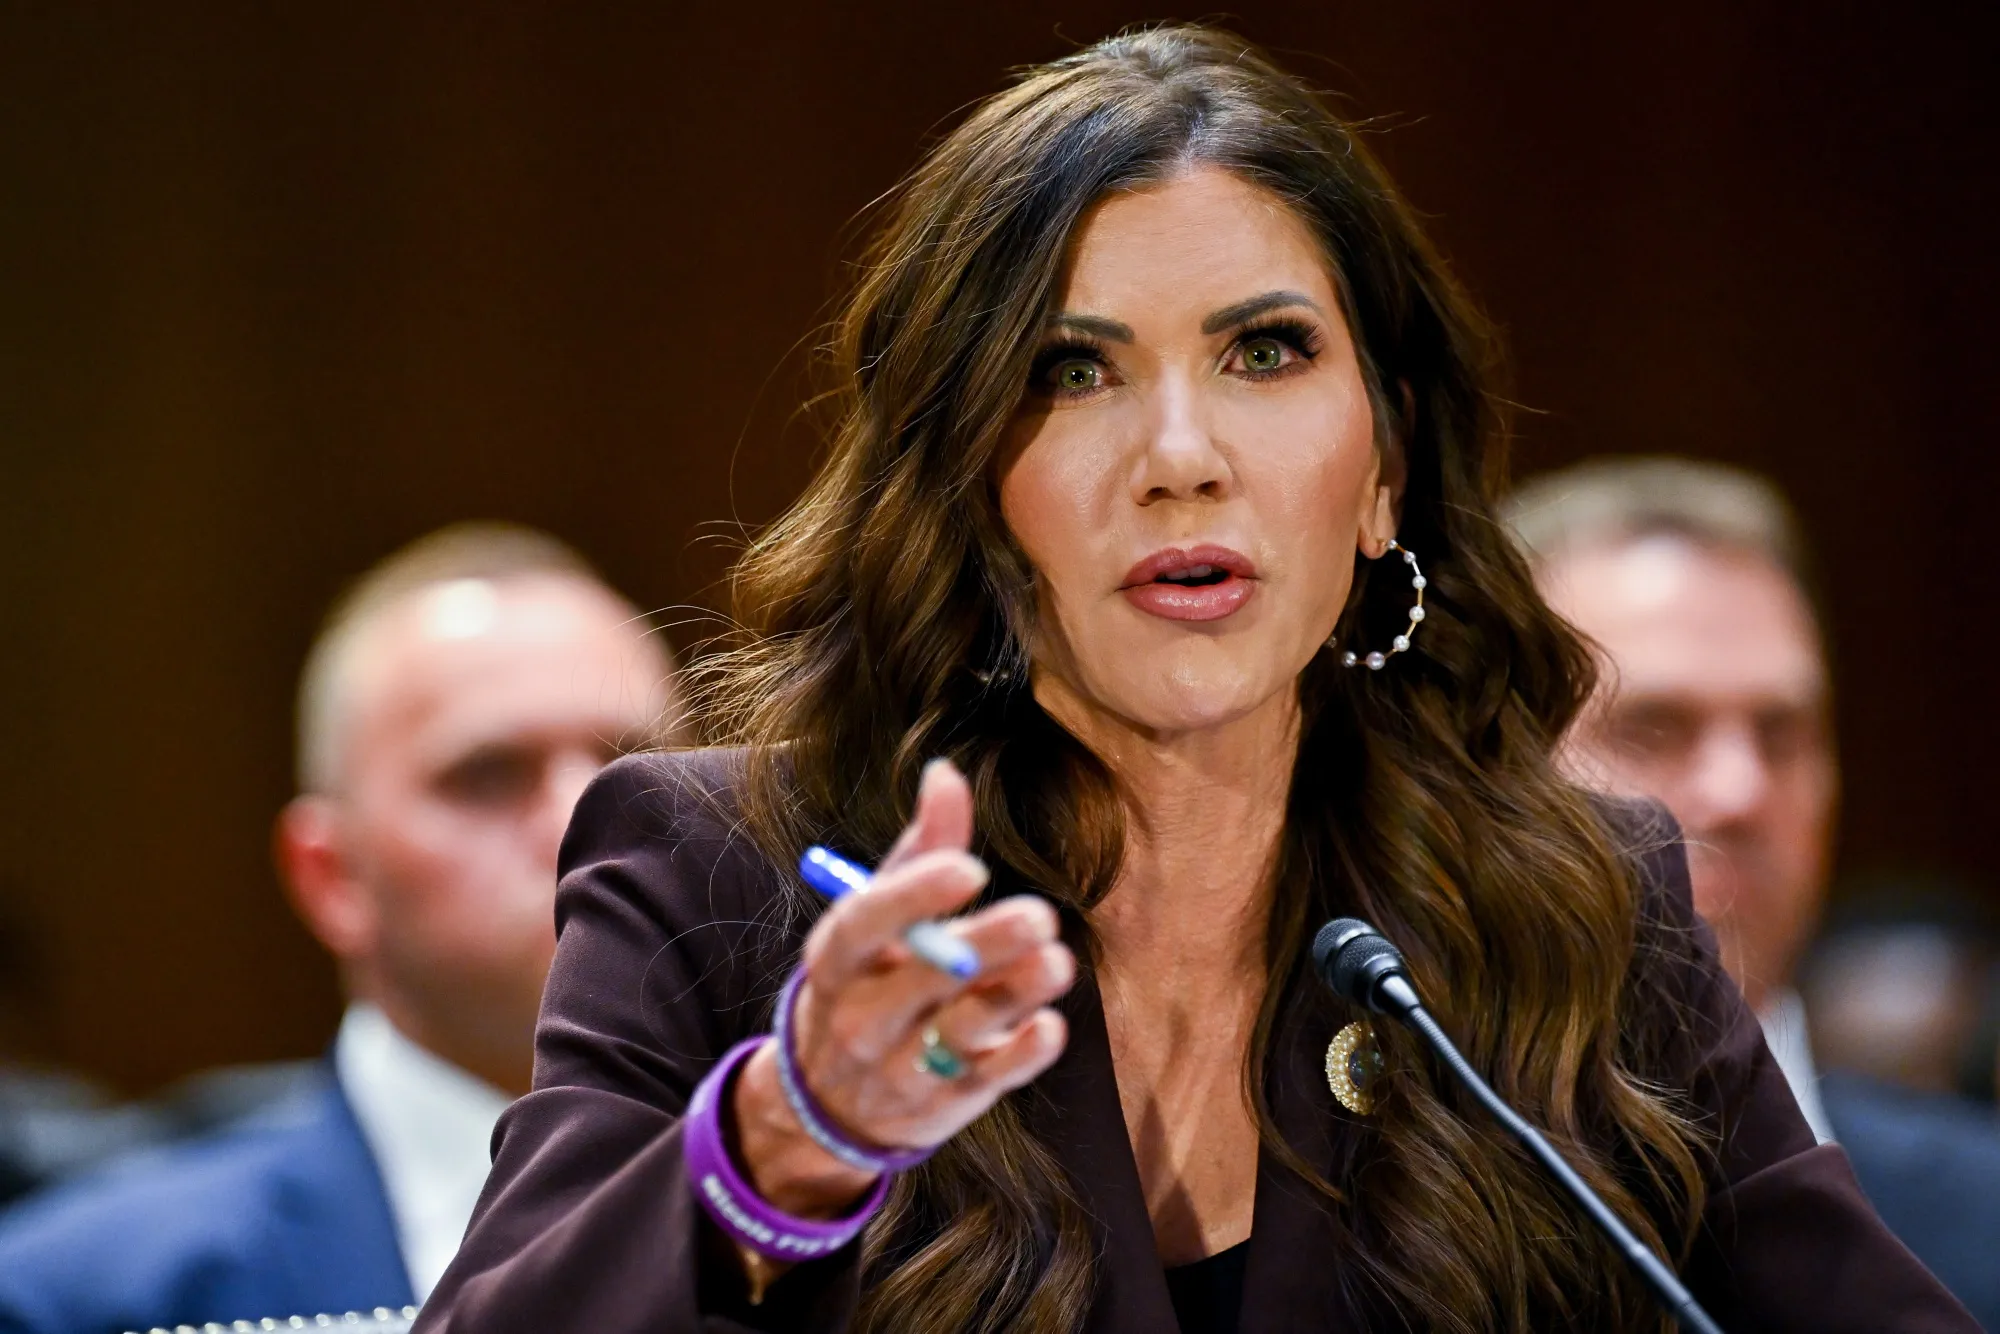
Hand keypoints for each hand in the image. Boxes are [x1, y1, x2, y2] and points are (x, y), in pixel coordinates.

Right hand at [731, 759, 1074, 1217]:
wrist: (832, 1101)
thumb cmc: (870, 977)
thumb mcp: (877, 918)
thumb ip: (920, 847)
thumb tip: (947, 772)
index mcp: (838, 959)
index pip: (865, 924)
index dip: (914, 895)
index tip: (970, 867)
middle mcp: (862, 1016)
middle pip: (922, 979)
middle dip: (982, 947)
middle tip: (1039, 915)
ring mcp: (902, 1066)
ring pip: (961, 1031)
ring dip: (1013, 997)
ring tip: (1057, 961)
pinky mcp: (947, 1102)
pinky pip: (987, 1081)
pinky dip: (1020, 1056)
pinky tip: (1050, 1026)